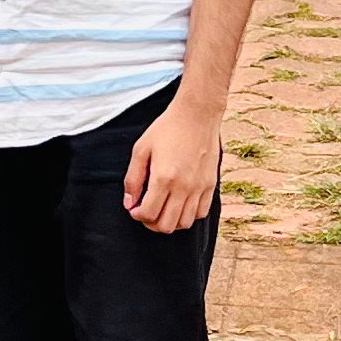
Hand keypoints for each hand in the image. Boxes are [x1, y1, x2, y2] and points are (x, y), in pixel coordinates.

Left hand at [123, 91, 221, 231]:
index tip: (135, 208)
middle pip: (166, 225)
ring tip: (162, 209)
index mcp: (163, 178)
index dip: (137, 215)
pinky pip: (200, 213)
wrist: (197, 115)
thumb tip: (129, 203)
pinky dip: (188, 215)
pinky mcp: (210, 185)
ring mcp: (199, 188)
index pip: (148, 214)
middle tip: (146, 211)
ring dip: (170, 221)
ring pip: (184, 223)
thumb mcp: (141, 150)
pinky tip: (179, 204)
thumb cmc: (167, 129)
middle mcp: (183, 187)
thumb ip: (133, 179)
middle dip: (151, 223)